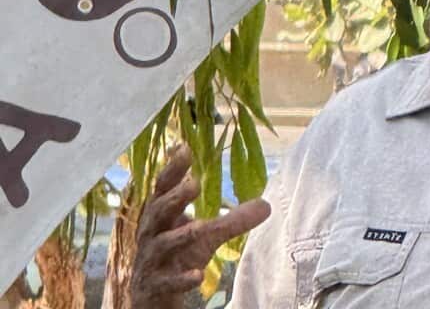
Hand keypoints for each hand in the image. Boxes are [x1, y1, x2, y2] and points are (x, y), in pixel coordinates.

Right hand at [129, 145, 270, 308]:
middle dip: (174, 198)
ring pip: (161, 246)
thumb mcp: (206, 236)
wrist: (153, 296)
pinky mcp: (155, 286)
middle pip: (158, 212)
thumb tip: (266, 204)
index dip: (172, 170)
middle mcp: (152, 235)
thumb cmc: (177, 257)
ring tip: (201, 226)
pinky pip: (167, 282)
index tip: (184, 148)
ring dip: (180, 236)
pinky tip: (197, 275)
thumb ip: (231, 219)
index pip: (163, 189)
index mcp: (162, 217)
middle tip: (194, 184)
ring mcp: (151, 261)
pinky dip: (181, 278)